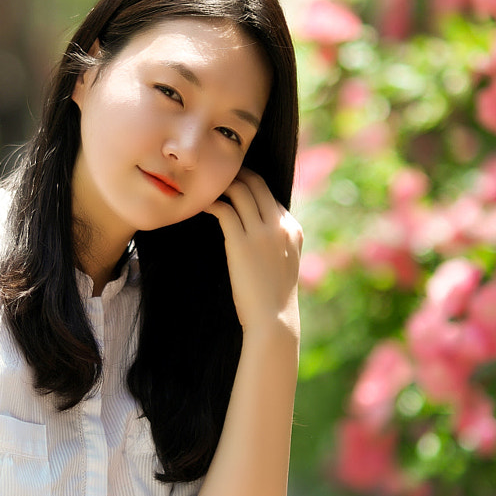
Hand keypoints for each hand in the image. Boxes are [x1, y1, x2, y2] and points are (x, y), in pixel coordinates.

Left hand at [207, 169, 302, 335]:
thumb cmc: (274, 298)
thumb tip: (258, 236)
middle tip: (217, 177)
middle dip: (237, 175)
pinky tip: (202, 207)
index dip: (251, 187)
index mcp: (293, 230)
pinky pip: (224, 210)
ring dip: (222, 185)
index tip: (233, 186)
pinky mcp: (241, 242)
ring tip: (207, 188)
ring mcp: (262, 232)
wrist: (274, 320)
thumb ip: (277, 244)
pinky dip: (212, 204)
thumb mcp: (285, 264)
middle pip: (257, 184)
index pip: (270, 196)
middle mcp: (280, 225)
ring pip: (241, 190)